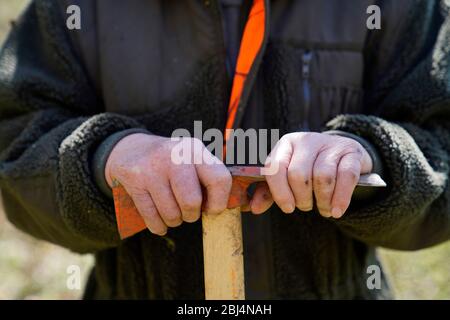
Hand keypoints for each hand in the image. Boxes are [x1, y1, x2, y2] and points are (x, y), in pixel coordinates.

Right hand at [105, 134, 231, 235]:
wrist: (131, 149)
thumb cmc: (172, 161)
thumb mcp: (194, 159)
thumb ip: (214, 179)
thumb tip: (246, 205)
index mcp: (195, 149)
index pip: (219, 179)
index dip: (219, 202)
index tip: (213, 208)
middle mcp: (175, 156)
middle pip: (191, 202)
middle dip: (192, 214)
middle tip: (189, 211)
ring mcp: (152, 169)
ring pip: (171, 213)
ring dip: (175, 220)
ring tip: (174, 212)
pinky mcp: (135, 182)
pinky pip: (152, 218)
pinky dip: (159, 226)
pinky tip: (161, 221)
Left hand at [249, 132, 372, 217]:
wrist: (343, 155)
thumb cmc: (309, 169)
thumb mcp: (286, 178)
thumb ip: (268, 192)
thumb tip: (254, 208)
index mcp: (286, 144)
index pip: (275, 168)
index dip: (279, 192)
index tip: (288, 208)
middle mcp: (307, 140)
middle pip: (299, 174)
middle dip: (302, 198)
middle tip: (306, 206)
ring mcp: (331, 144)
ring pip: (322, 177)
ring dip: (322, 201)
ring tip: (324, 209)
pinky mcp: (352, 152)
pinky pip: (346, 177)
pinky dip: (340, 198)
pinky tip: (337, 211)